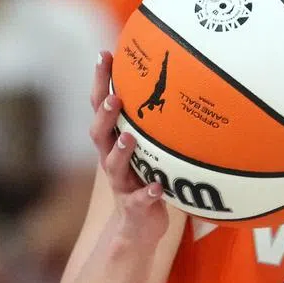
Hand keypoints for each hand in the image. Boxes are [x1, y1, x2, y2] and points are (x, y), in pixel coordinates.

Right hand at [90, 51, 169, 248]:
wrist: (138, 227)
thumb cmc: (146, 177)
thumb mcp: (150, 147)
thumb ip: (157, 121)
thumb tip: (184, 80)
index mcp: (114, 141)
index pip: (101, 106)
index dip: (100, 82)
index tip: (104, 54)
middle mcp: (111, 160)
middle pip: (99, 133)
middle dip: (105, 114)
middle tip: (115, 96)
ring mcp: (121, 184)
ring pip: (114, 166)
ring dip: (121, 152)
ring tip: (129, 138)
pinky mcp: (134, 207)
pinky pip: (139, 200)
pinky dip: (147, 193)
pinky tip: (157, 187)